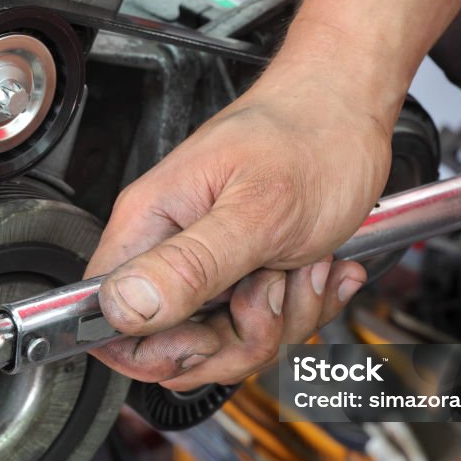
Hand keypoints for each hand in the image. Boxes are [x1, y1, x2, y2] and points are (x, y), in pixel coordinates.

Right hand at [85, 65, 392, 389]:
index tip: (205, 336)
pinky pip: (268, 329)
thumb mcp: (256, 209)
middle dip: (238, 339)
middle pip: (175, 347)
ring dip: (283, 319)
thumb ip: (189, 264)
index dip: (153, 349)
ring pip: (228, 344)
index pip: (108, 318)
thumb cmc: (308, 136)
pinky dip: (305, 308)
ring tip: (301, 265)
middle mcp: (172, 250)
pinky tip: (320, 267)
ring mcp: (212, 268)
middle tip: (271, 289)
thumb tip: (123, 307)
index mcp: (151, 226)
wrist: (351, 111)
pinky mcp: (248, 277)